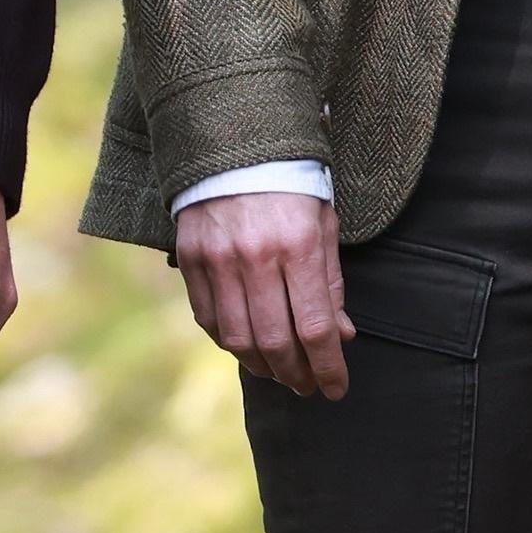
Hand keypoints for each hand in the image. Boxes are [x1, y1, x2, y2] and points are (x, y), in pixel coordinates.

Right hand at [176, 191, 354, 398]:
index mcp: (298, 245)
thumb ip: (331, 283)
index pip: (316, 327)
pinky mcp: (190, 257)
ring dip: (262, 366)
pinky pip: (208, 318)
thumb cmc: (290, 186)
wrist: (233, 143)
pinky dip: (228, 342)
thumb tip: (341, 338)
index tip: (337, 389)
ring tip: (278, 372)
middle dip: (296, 375)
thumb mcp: (323, 224)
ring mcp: (218, 258)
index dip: (328, 368)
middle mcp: (256, 256)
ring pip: (238, 338)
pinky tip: (246, 346)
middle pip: (276, 341)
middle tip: (307, 386)